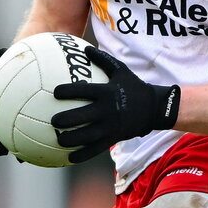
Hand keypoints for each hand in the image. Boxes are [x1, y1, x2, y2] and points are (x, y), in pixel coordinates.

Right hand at [0, 48, 22, 160]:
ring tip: (4, 151)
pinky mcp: (24, 133)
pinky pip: (24, 143)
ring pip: (3, 137)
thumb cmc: (26, 70)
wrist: (38, 82)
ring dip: (2, 145)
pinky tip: (32, 156)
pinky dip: (25, 149)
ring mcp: (10, 124)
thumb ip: (9, 58)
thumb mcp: (19, 64)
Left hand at [52, 45, 179, 163]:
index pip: (83, 91)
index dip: (67, 92)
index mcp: (106, 92)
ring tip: (58, 139)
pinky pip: (95, 149)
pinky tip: (69, 159)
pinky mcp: (114, 138)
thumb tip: (84, 48)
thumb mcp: (121, 70)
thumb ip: (103, 60)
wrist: (154, 108)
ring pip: (86, 136)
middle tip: (53, 121)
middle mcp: (107, 110)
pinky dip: (82, 155)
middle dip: (65, 120)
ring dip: (70, 139)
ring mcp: (110, 126)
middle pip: (81, 116)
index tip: (54, 92)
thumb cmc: (134, 86)